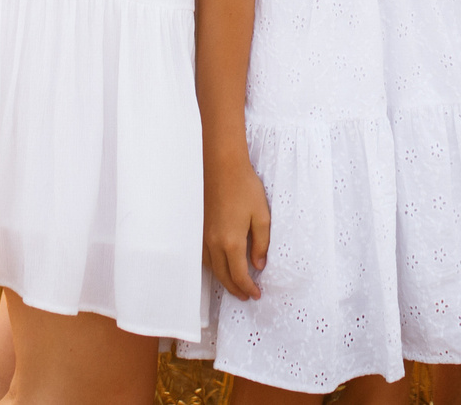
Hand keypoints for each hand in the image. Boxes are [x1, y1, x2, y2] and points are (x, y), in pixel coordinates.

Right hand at [203, 156, 270, 299]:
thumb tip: (258, 265)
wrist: (221, 166)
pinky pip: (204, 256)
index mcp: (231, 242)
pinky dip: (213, 267)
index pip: (239, 276)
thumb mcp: (261, 215)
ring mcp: (203, 236)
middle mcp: (213, 243)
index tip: (257, 295)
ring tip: (235, 284)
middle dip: (235, 289)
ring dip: (223, 280)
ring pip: (211, 268)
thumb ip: (261, 243)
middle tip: (246, 295)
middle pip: (223, 276)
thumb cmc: (244, 188)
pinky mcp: (199, 228)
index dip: (248, 289)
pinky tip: (221, 264)